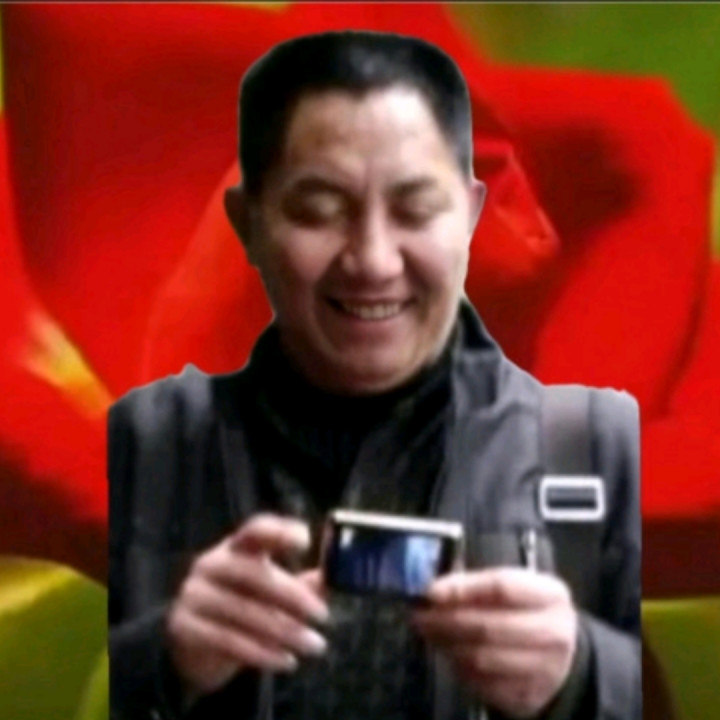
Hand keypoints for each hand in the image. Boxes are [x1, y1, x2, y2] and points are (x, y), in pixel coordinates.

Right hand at [166, 514, 329, 695]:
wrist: (196, 644)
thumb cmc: (245, 606)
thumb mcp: (272, 591)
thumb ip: (304, 583)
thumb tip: (338, 576)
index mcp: (234, 547)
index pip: (254, 530)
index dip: (278, 531)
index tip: (306, 541)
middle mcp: (211, 564)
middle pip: (253, 573)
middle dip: (292, 595)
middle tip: (323, 615)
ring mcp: (194, 595)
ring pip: (244, 612)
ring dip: (285, 631)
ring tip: (314, 645)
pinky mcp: (185, 627)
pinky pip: (228, 641)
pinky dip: (262, 654)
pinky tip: (287, 661)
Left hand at [414, 568, 576, 718]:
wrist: (563, 657)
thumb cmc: (528, 612)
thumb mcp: (516, 588)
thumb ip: (478, 585)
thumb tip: (434, 590)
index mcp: (551, 595)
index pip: (502, 587)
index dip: (462, 589)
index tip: (431, 591)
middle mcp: (554, 632)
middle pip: (488, 626)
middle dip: (446, 621)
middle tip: (420, 616)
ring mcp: (544, 670)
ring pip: (482, 659)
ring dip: (447, 646)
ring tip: (429, 633)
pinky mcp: (528, 697)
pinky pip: (482, 684)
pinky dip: (459, 668)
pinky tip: (449, 653)